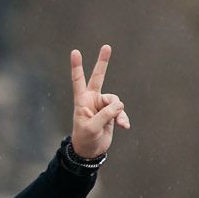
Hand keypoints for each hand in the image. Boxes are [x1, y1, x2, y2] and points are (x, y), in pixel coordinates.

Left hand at [68, 44, 129, 158]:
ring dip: (118, 112)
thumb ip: (105, 114)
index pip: (78, 81)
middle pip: (98, 77)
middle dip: (103, 62)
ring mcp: (102, 105)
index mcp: (82, 101)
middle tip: (106, 46)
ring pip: (116, 101)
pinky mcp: (111, 113)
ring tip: (118, 123)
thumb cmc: (85, 139)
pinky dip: (123, 118)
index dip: (77, 66)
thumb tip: (119, 105)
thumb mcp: (92, 127)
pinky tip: (124, 126)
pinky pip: (121, 111)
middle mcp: (92, 100)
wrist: (90, 151)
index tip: (75, 52)